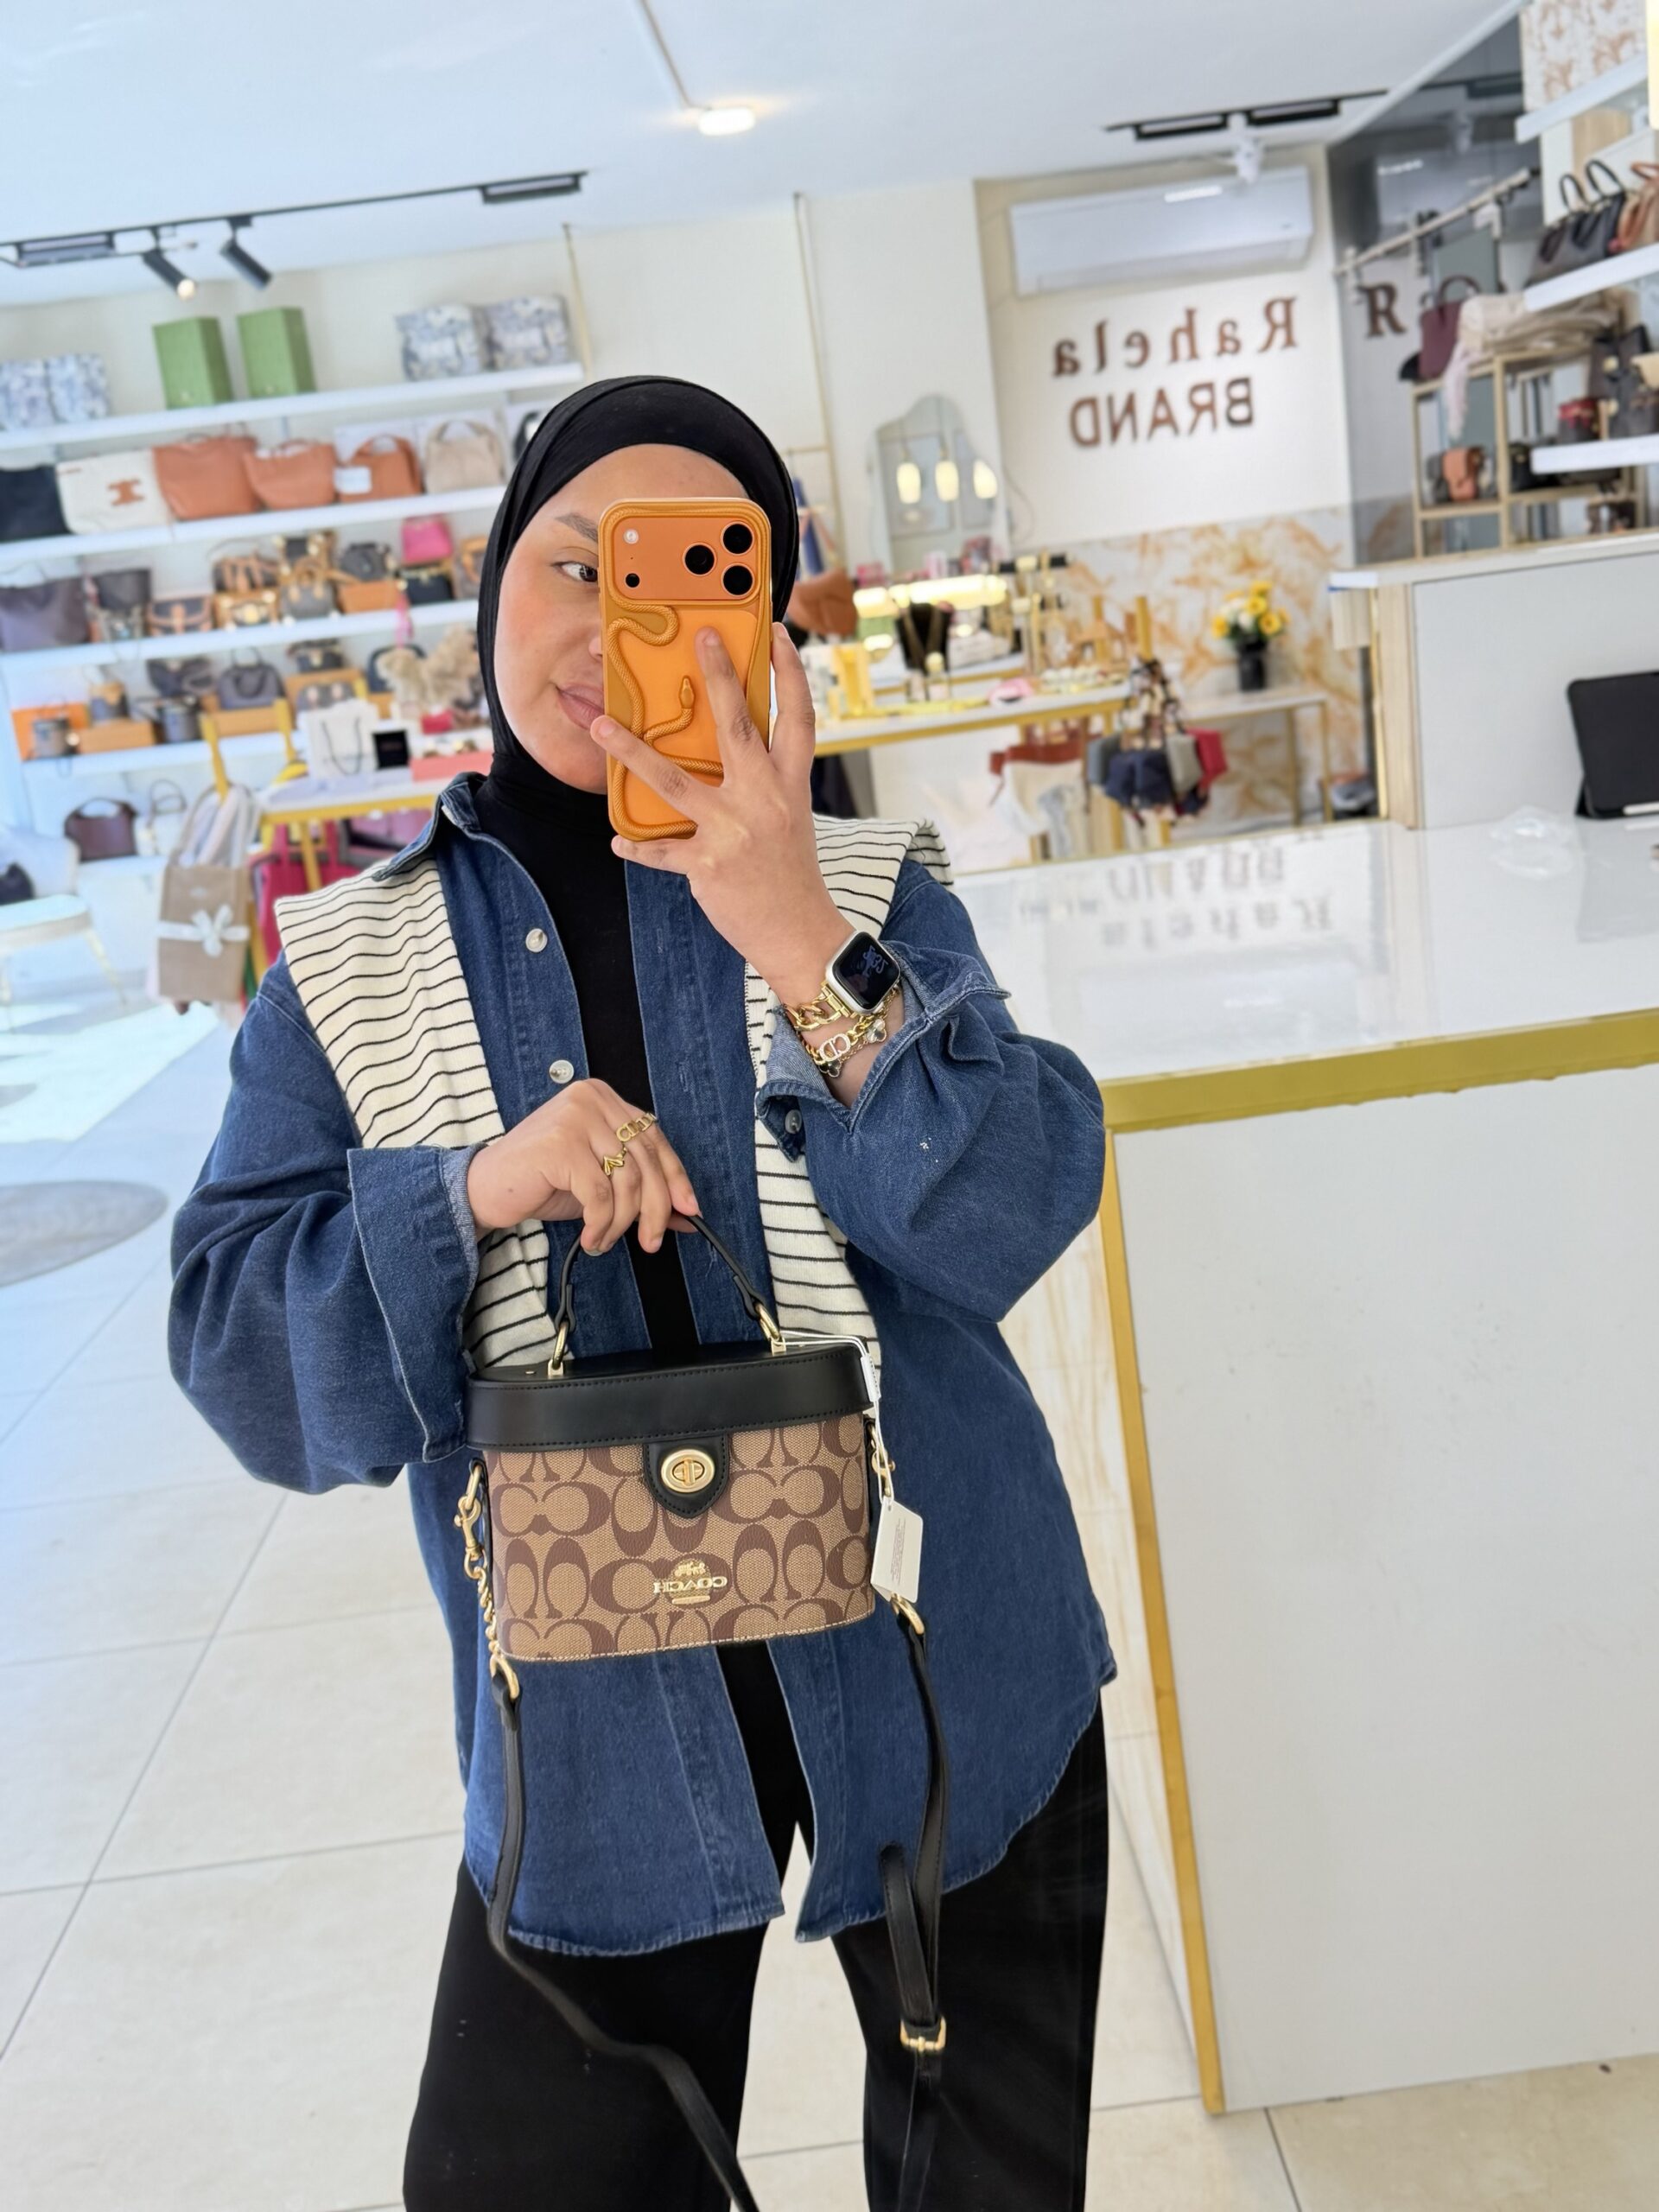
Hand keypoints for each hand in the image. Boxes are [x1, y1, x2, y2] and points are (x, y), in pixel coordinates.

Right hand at [466, 1078, 699, 1253]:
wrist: (484, 1188)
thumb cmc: (542, 1182)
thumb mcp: (600, 1184)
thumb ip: (641, 1191)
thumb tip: (688, 1215)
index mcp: (604, 1098)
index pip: (655, 1139)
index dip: (676, 1177)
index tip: (690, 1210)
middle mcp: (591, 1099)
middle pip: (646, 1160)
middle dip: (654, 1209)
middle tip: (652, 1241)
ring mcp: (574, 1118)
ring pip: (626, 1180)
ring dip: (621, 1222)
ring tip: (606, 1240)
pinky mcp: (560, 1144)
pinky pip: (599, 1195)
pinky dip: (600, 1225)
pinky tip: (590, 1239)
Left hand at [590, 623, 846, 1007]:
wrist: (800, 933)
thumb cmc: (791, 873)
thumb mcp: (789, 817)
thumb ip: (764, 782)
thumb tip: (727, 752)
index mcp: (790, 784)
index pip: (796, 716)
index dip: (787, 671)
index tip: (773, 633)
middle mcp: (764, 798)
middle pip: (738, 727)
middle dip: (719, 678)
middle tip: (700, 639)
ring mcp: (734, 830)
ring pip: (674, 780)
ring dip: (632, 751)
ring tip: (600, 726)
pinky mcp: (708, 864)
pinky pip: (660, 849)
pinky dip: (637, 846)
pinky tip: (619, 841)